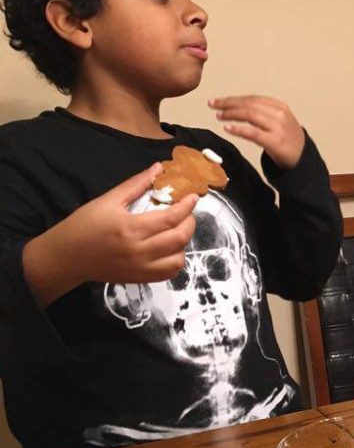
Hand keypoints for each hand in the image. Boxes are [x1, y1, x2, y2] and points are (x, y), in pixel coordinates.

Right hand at [23, 163, 198, 306]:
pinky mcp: (140, 279)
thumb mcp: (108, 200)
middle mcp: (139, 251)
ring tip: (177, 231)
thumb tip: (158, 168)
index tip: (193, 197)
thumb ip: (136, 185)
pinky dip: (176, 260)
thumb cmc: (84, 225)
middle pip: (180, 238)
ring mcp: (141, 268)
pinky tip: (170, 249)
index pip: (171, 218)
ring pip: (178, 259)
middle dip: (189, 222)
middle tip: (186, 213)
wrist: (66, 257)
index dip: (187, 206)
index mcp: (130, 228)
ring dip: (184, 243)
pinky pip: (169, 274)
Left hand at [208, 95, 305, 169]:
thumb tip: (236, 108)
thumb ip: (261, 113)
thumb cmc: (287, 139)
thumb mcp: (278, 120)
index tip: (218, 101)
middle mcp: (279, 114)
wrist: (303, 158)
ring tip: (219, 116)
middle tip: (213, 105)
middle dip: (228, 103)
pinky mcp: (275, 142)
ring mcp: (278, 128)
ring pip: (250, 115)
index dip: (233, 98)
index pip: (252, 99)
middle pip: (249, 104)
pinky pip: (253, 133)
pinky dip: (239, 129)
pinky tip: (228, 128)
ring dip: (232, 114)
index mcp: (279, 106)